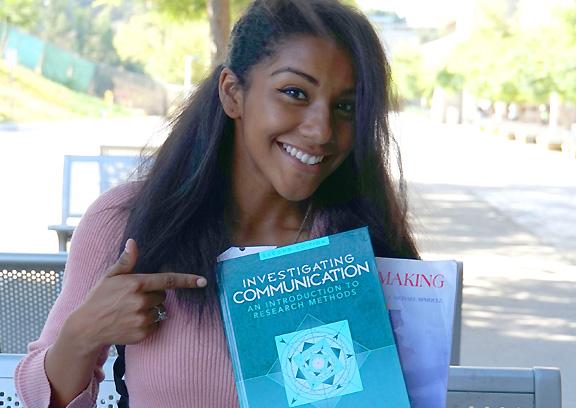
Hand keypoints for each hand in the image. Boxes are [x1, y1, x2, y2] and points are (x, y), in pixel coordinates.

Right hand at [68, 239, 205, 352]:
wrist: (87, 327)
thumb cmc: (99, 298)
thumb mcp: (110, 277)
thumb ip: (126, 261)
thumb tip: (133, 242)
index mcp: (136, 283)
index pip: (168, 280)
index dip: (187, 280)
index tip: (203, 281)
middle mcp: (141, 301)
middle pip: (162, 295)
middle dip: (153, 295)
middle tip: (133, 298)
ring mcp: (142, 318)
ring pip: (159, 310)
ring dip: (150, 310)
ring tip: (129, 311)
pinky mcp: (142, 333)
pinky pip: (155, 325)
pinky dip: (147, 323)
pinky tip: (130, 321)